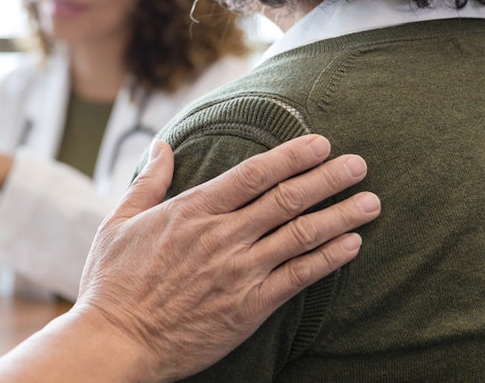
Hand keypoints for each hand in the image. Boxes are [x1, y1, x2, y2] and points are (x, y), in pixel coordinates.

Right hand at [71, 135, 379, 380]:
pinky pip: (298, 278)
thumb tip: (161, 145)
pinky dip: (328, 259)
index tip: (320, 143)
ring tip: (371, 202)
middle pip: (286, 198)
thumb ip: (149, 182)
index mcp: (192, 211)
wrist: (117, 341)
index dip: (291, 156)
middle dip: (328, 178)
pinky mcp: (248, 307)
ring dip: (340, 216)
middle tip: (358, 163)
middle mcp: (221, 236)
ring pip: (300, 235)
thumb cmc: (112, 284)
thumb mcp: (119, 222)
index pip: (254, 174)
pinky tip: (352, 246)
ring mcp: (238, 272)